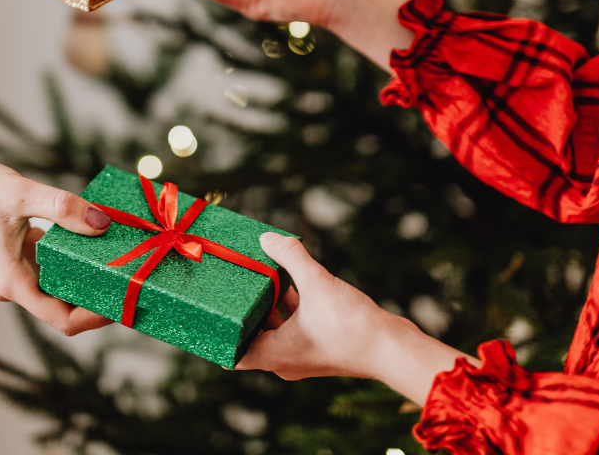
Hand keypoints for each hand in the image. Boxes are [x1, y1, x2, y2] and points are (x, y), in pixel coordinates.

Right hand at [0, 152, 112, 335]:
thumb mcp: (22, 192)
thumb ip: (62, 208)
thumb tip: (103, 224)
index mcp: (12, 282)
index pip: (61, 319)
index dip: (94, 318)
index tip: (122, 303)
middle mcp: (12, 286)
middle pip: (62, 306)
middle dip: (97, 295)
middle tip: (133, 278)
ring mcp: (12, 274)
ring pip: (57, 286)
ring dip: (85, 275)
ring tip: (119, 258)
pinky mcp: (14, 258)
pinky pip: (49, 267)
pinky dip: (70, 258)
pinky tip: (92, 238)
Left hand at [237, 233, 469, 404]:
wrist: (394, 350)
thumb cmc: (352, 327)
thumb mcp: (318, 284)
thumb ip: (291, 258)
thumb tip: (268, 237)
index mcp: (275, 356)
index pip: (233, 353)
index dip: (216, 336)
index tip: (204, 315)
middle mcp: (285, 360)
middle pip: (252, 337)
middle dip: (241, 312)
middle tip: (226, 286)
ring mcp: (304, 355)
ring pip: (275, 329)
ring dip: (266, 306)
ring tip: (255, 277)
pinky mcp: (321, 346)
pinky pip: (294, 326)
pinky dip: (289, 307)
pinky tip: (290, 281)